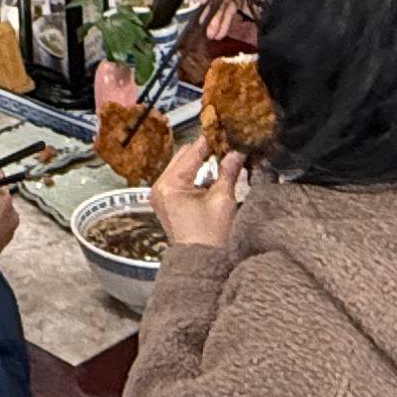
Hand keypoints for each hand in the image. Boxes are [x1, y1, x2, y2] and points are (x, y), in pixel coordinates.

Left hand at [151, 133, 245, 251]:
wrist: (203, 265)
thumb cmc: (209, 240)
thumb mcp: (222, 200)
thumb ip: (228, 171)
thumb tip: (235, 152)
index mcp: (169, 186)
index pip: (191, 153)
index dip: (209, 141)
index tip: (222, 131)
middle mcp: (160, 189)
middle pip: (184, 157)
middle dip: (205, 151)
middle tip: (226, 144)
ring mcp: (162, 197)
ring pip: (183, 167)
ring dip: (201, 163)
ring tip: (223, 158)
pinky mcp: (169, 204)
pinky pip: (182, 180)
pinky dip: (197, 176)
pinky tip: (213, 175)